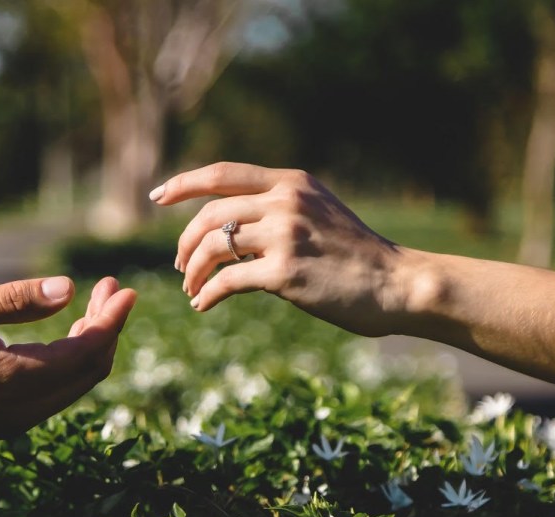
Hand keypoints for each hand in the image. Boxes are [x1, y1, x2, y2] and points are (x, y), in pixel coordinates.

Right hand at [0, 276, 135, 442]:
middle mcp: (20, 411)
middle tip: (106, 289)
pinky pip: (50, 396)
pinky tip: (58, 337)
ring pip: (71, 387)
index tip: (124, 288)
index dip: (112, 320)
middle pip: (88, 373)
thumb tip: (69, 289)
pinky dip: (65, 366)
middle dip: (105, 329)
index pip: (87, 353)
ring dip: (87, 348)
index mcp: (14, 382)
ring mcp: (8, 422)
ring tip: (89, 307)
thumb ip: (14, 300)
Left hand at [152, 162, 405, 335]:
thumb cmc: (357, 255)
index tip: (157, 196)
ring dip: (193, 271)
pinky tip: (203, 305)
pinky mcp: (285, 272)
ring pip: (213, 247)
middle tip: (180, 266)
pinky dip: (208, 294)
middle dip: (185, 242)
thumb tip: (231, 225)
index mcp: (291, 182)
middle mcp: (285, 201)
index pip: (222, 173)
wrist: (396, 284)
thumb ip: (280, 207)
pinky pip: (227, 281)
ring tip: (192, 288)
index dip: (184, 183)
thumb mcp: (320, 212)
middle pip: (209, 215)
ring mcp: (285, 235)